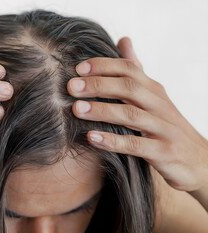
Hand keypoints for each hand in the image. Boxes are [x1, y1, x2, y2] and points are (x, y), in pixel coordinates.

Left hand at [67, 37, 207, 194]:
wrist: (198, 159)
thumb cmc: (166, 124)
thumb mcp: (153, 95)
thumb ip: (136, 71)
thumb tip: (124, 39)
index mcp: (153, 90)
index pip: (129, 69)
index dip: (104, 66)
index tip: (78, 68)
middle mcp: (159, 104)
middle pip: (129, 87)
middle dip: (99, 85)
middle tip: (71, 87)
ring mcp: (163, 128)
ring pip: (131, 115)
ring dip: (102, 110)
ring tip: (77, 109)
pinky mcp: (163, 151)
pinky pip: (136, 145)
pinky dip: (113, 141)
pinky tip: (92, 138)